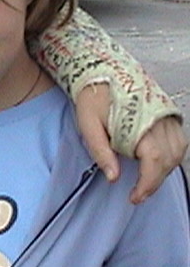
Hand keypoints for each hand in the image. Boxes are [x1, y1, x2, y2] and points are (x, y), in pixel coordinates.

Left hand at [75, 83, 187, 203]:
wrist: (100, 69)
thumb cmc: (92, 95)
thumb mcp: (88, 124)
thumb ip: (101, 151)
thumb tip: (113, 178)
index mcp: (140, 123)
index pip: (154, 161)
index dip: (147, 184)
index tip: (134, 197)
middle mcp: (159, 120)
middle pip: (168, 160)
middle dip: (154, 182)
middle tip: (137, 194)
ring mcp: (166, 115)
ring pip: (177, 152)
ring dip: (165, 170)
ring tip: (146, 180)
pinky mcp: (167, 111)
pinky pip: (179, 140)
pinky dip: (173, 155)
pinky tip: (159, 161)